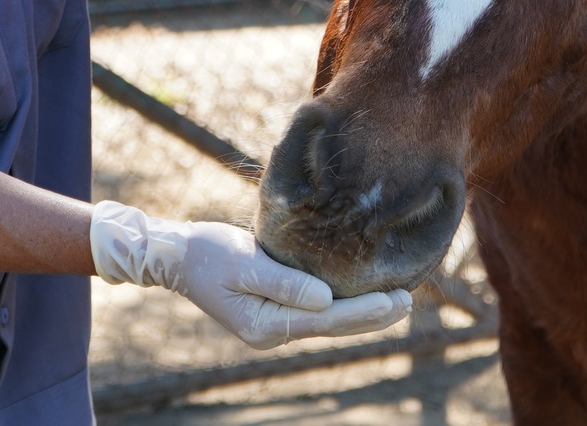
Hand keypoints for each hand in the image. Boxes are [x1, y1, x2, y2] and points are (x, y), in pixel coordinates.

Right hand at [90, 201, 411, 350]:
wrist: (177, 256)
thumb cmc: (207, 254)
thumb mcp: (244, 263)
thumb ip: (284, 283)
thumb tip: (327, 301)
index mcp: (266, 325)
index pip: (327, 320)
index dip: (364, 311)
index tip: (396, 299)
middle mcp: (273, 331)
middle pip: (333, 326)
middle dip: (373, 315)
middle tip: (409, 299)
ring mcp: (275, 323)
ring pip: (329, 321)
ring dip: (363, 311)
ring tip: (399, 298)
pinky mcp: (276, 308)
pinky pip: (318, 311)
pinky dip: (344, 303)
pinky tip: (365, 292)